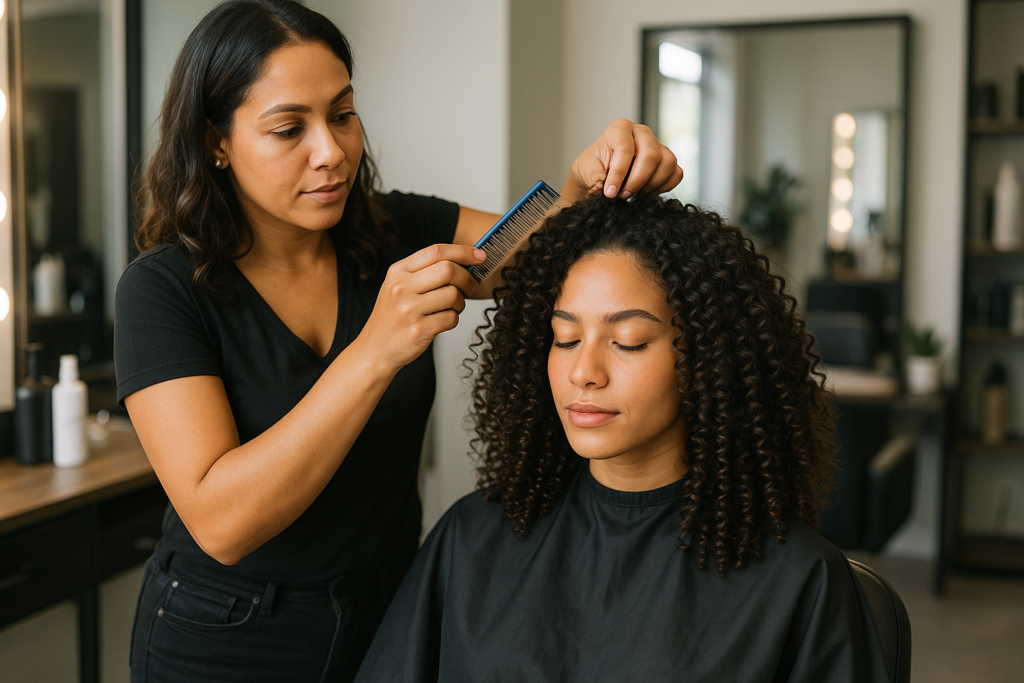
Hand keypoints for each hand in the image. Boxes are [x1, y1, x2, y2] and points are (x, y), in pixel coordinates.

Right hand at [360, 244, 485, 370]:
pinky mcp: (419, 330)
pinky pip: (451, 318)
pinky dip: (453, 319)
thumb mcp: (398, 286)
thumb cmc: (393, 316)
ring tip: (453, 307)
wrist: (375, 349)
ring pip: (453, 295)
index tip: (480, 256)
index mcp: (398, 272)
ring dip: (461, 302)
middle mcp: (401, 287)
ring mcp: (409, 309)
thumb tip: (464, 261)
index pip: (436, 251)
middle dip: (467, 278)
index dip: (463, 251)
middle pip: (448, 270)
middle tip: (471, 287)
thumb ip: (424, 271)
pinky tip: (442, 321)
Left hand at [564, 119, 682, 200]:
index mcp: (620, 128)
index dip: (618, 174)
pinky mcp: (667, 159)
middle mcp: (642, 132)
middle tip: (623, 195)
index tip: (610, 193)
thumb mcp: (586, 169)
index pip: (625, 149)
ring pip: (667, 163)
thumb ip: (594, 177)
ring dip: (651, 185)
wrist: (602, 170)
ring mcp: (658, 144)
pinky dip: (663, 187)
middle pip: (651, 155)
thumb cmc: (595, 166)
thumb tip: (604, 188)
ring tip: (634, 194)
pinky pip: (676, 173)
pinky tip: (646, 192)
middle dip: (637, 181)